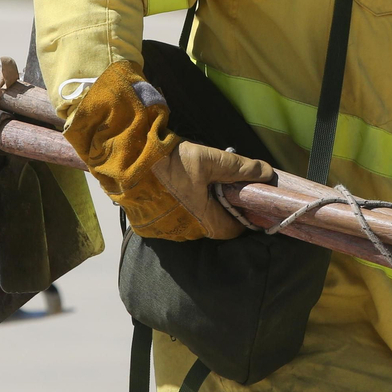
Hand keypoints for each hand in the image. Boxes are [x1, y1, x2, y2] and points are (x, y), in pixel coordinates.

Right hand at [140, 139, 272, 239]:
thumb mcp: (210, 159)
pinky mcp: (145, 225)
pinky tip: (173, 189)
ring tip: (194, 184)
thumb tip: (267, 173)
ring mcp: (162, 231)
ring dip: (194, 208)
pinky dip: (175, 208)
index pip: (233, 229)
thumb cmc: (170, 161)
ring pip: (189, 223)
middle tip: (217, 185)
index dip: (242, 216)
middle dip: (217, 208)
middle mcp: (183, 233)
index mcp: (203, 222)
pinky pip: (168, 221)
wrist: (125, 157)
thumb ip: (240, 168)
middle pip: (210, 224)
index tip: (244, 200)